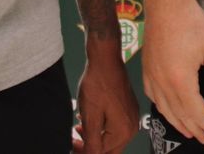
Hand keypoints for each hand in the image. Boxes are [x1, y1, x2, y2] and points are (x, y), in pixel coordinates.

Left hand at [73, 38, 139, 152]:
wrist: (105, 60)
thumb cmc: (98, 84)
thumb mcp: (90, 116)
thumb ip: (91, 141)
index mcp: (123, 131)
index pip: (102, 153)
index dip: (84, 151)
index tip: (72, 142)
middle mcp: (132, 127)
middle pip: (109, 149)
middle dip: (90, 146)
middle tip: (75, 137)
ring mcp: (132, 117)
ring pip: (111, 138)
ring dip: (95, 137)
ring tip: (79, 127)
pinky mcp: (129, 109)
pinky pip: (115, 127)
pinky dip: (102, 127)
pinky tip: (90, 118)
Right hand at [141, 0, 203, 143]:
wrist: (166, 3)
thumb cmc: (192, 23)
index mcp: (181, 82)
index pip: (196, 113)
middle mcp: (162, 83)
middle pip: (179, 114)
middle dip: (194, 128)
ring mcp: (152, 76)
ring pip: (164, 108)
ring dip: (177, 122)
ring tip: (188, 131)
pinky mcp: (146, 67)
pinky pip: (152, 96)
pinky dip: (162, 107)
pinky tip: (167, 108)